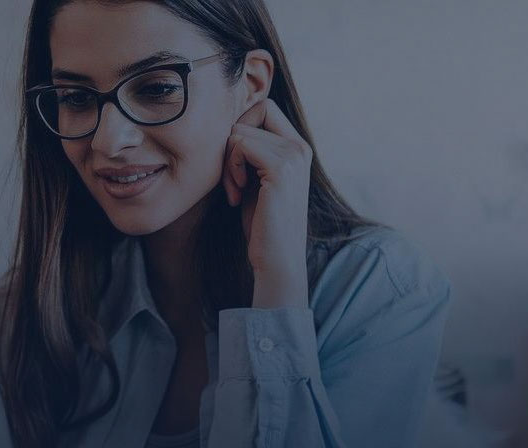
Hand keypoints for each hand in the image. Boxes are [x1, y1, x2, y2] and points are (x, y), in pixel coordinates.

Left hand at [221, 99, 311, 308]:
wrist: (276, 258)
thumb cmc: (261, 223)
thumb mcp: (256, 180)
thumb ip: (251, 151)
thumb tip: (228, 125)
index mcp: (298, 147)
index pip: (264, 108)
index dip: (241, 129)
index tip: (236, 163)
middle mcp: (300, 147)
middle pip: (254, 111)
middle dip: (232, 140)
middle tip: (231, 175)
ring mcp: (293, 156)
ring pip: (240, 132)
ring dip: (227, 161)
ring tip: (234, 191)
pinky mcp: (281, 168)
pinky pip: (240, 145)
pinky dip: (230, 168)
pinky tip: (236, 194)